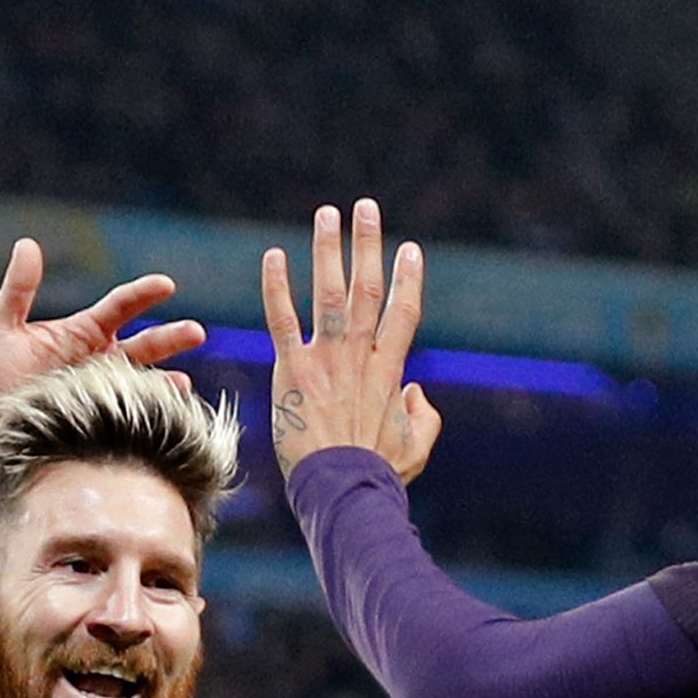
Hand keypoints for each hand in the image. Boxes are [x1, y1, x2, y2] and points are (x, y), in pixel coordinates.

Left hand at [0, 239, 205, 412]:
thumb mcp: (0, 325)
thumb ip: (18, 288)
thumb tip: (27, 243)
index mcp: (84, 330)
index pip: (122, 306)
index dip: (144, 294)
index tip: (166, 284)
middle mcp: (102, 357)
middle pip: (145, 343)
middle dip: (172, 337)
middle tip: (196, 332)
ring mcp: (104, 389)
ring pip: (145, 379)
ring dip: (167, 378)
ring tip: (183, 382)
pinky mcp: (100, 419)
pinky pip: (132, 414)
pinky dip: (151, 412)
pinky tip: (164, 413)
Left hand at [262, 199, 437, 480]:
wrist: (342, 489)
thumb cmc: (378, 475)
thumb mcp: (415, 449)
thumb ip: (422, 417)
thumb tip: (416, 393)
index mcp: (390, 372)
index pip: (403, 313)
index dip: (408, 278)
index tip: (409, 248)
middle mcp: (360, 357)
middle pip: (368, 289)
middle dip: (367, 245)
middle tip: (365, 208)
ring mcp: (326, 360)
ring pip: (329, 293)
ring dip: (328, 250)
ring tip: (327, 215)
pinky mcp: (292, 370)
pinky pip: (282, 320)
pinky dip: (278, 287)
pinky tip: (275, 256)